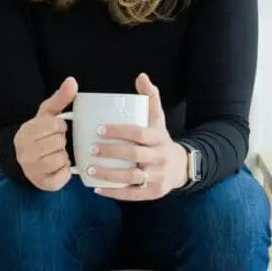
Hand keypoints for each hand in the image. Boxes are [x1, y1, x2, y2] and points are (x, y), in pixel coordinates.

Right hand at [14, 77, 77, 190]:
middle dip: (61, 142)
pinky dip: (64, 171)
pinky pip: (63, 176)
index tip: (56, 129)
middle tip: (55, 143)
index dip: (60, 127)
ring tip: (56, 154)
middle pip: (59, 142)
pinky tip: (58, 167)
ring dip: (63, 157)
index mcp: (26, 132)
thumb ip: (60, 98)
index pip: (56, 125)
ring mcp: (32, 169)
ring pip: (61, 159)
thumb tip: (72, 81)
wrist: (22, 159)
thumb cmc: (39, 134)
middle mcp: (26, 152)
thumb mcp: (47, 115)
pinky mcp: (42, 183)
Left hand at [90, 73, 188, 200]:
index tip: (100, 129)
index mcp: (158, 138)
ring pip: (132, 176)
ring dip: (109, 174)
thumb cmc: (161, 140)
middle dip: (111, 152)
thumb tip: (141, 76)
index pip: (139, 133)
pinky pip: (132, 194)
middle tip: (91, 149)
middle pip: (134, 154)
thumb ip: (150, 98)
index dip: (119, 130)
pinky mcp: (152, 192)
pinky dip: (114, 192)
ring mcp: (157, 176)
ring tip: (91, 169)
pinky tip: (98, 189)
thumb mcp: (158, 119)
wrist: (181, 166)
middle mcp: (159, 157)